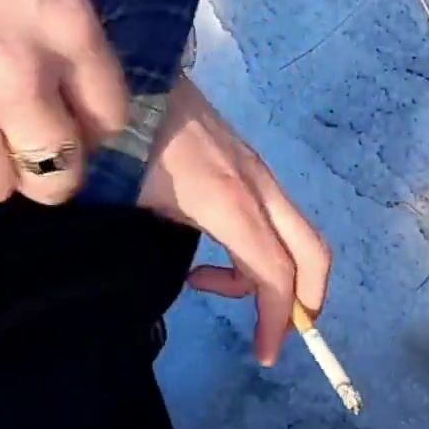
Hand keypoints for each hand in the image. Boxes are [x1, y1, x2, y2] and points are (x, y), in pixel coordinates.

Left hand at [139, 77, 330, 365]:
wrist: (123, 73)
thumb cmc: (119, 141)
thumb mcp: (127, 202)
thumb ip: (145, 251)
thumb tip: (151, 296)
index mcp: (228, 201)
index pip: (274, 272)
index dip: (278, 320)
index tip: (265, 355)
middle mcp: (254, 184)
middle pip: (310, 251)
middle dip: (306, 301)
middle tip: (275, 335)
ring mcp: (254, 168)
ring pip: (296, 232)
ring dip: (279, 274)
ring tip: (224, 289)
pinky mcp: (245, 159)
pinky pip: (274, 214)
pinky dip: (264, 247)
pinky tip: (214, 254)